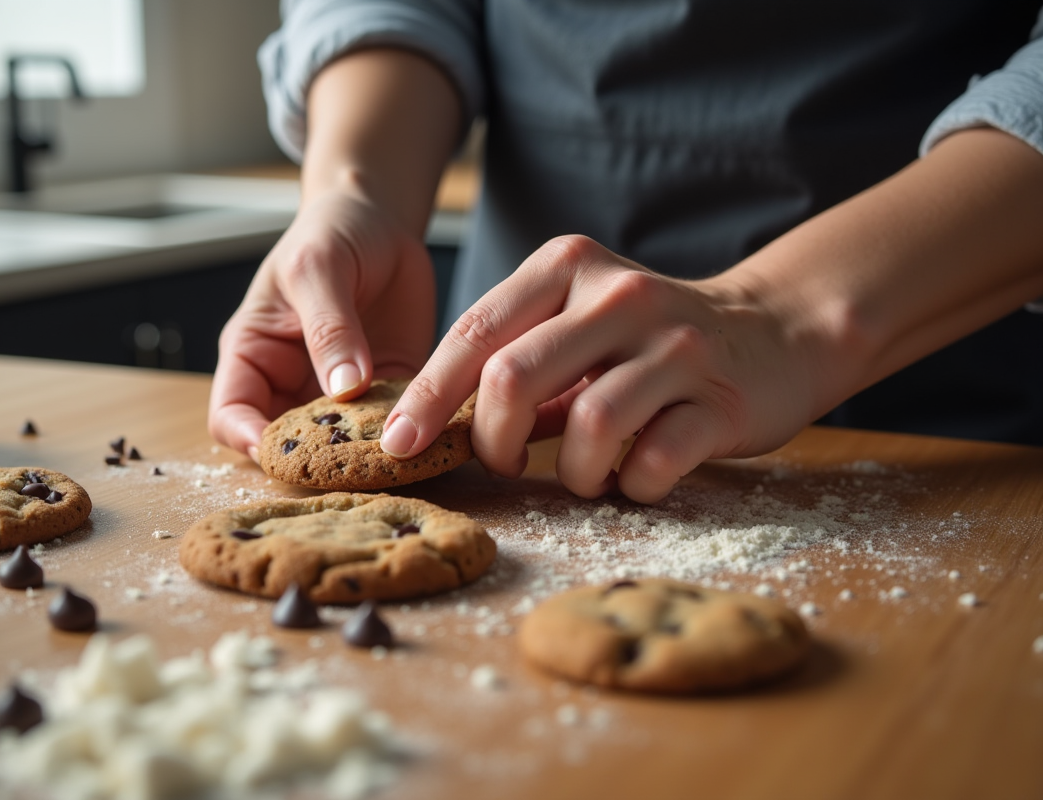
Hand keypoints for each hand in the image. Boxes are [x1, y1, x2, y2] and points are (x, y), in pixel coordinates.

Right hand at [209, 187, 436, 460]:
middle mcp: (291, 384)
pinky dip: (403, 434)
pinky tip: (425, 433)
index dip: (249, 440)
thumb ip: (328, 329)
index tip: (284, 451)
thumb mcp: (318, 270)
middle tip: (351, 464)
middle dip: (313, 461)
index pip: (231, 416)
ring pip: (341, 445)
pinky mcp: (385, 391)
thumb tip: (344, 390)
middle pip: (287, 443)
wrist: (381, 221)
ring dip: (363, 455)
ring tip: (394, 453)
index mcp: (254, 356)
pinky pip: (390, 425)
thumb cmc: (330, 234)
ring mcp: (339, 394)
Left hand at [380, 235, 823, 502]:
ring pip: (586, 426)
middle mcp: (619, 296)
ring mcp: (676, 345)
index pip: (475, 331)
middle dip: (491, 440)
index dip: (428, 396)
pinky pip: (652, 462)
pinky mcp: (722, 399)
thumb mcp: (576, 323)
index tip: (398, 443)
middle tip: (501, 464)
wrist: (774, 332)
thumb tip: (437, 422)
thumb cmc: (648, 339)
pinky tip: (635, 477)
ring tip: (583, 474)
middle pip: (513, 377)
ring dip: (570, 472)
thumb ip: (516, 359)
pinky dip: (630, 486)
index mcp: (568, 268)